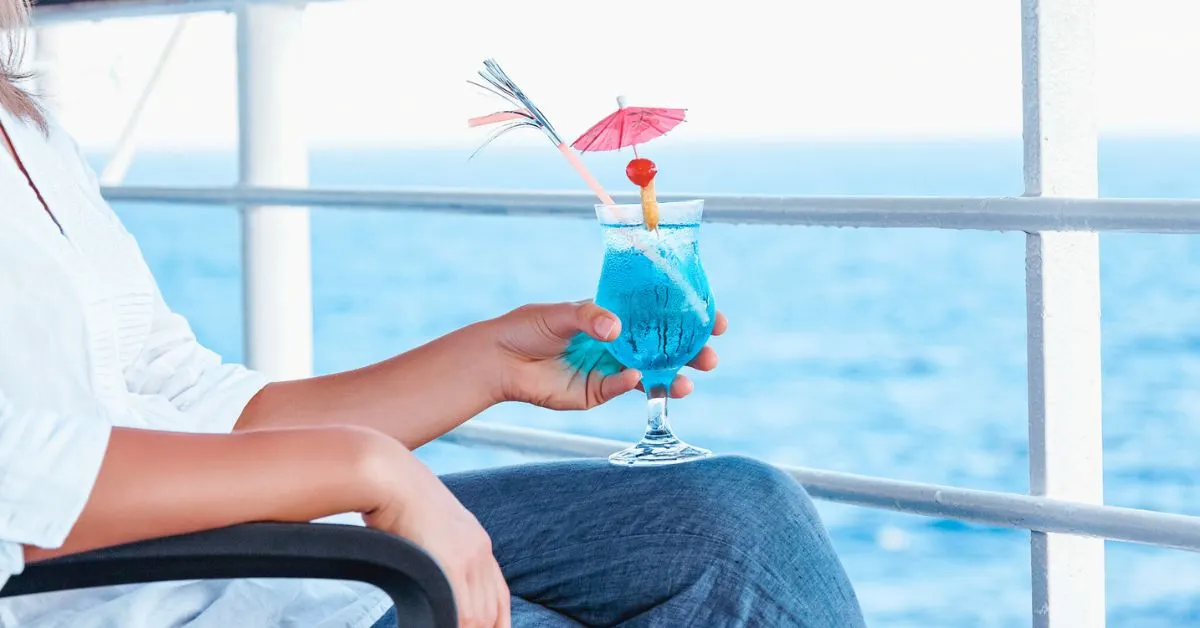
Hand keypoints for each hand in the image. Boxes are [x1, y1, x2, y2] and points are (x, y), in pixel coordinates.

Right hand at [362, 441, 508, 627]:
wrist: (388, 478)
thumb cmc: (395, 498)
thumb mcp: (426, 525)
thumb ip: (436, 551)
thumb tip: (426, 569)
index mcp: (476, 541)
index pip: (499, 594)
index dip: (495, 621)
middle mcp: (480, 551)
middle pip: (492, 610)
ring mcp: (469, 558)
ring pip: (479, 616)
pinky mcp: (452, 565)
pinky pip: (462, 613)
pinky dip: (454, 625)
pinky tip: (439, 624)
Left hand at [488, 301, 726, 410]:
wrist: (500, 360)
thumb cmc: (528, 327)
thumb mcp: (560, 313)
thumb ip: (589, 317)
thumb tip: (615, 327)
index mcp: (615, 315)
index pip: (659, 314)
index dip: (688, 316)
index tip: (714, 319)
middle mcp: (618, 342)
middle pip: (664, 348)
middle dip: (690, 352)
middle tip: (710, 356)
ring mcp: (610, 368)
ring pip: (651, 374)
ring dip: (672, 378)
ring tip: (689, 383)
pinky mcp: (596, 392)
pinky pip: (621, 389)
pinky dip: (631, 385)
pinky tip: (636, 379)